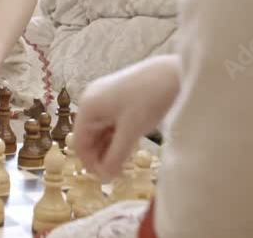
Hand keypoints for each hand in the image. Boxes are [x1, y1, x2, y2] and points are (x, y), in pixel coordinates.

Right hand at [74, 55, 180, 179]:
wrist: (172, 72)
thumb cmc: (148, 100)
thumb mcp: (130, 132)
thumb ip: (115, 156)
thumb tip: (105, 178)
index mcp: (88, 107)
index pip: (80, 142)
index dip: (91, 163)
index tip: (107, 179)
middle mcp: (91, 100)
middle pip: (90, 136)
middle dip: (102, 155)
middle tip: (119, 172)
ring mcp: (105, 97)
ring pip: (102, 130)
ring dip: (111, 147)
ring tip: (127, 161)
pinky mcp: (118, 96)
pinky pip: (112, 122)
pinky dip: (118, 136)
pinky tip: (131, 145)